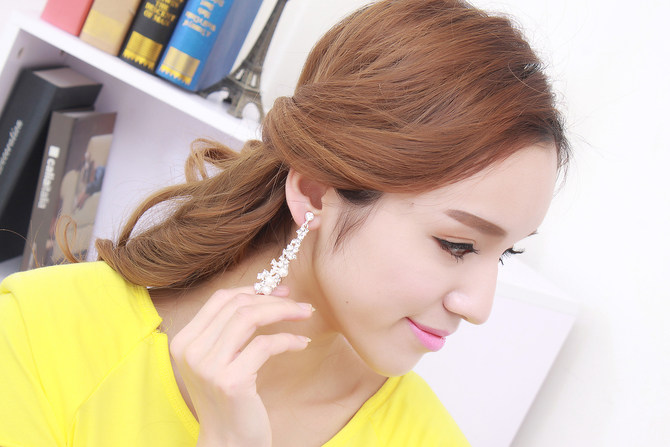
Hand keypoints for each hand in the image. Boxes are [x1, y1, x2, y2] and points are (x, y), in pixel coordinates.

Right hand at [169, 285, 312, 446]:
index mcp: (184, 341)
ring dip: (284, 311)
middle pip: (238, 306)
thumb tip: (263, 293)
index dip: (252, 290)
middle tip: (299, 303)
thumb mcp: (220, 360)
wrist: (228, 443)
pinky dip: (288, 340)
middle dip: (273, 299)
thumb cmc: (230, 400)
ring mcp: (208, 366)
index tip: (278, 291)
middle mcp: (191, 351)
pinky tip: (301, 344)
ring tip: (305, 314)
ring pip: (250, 318)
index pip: (219, 299)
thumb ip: (230, 330)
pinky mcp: (231, 381)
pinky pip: (265, 345)